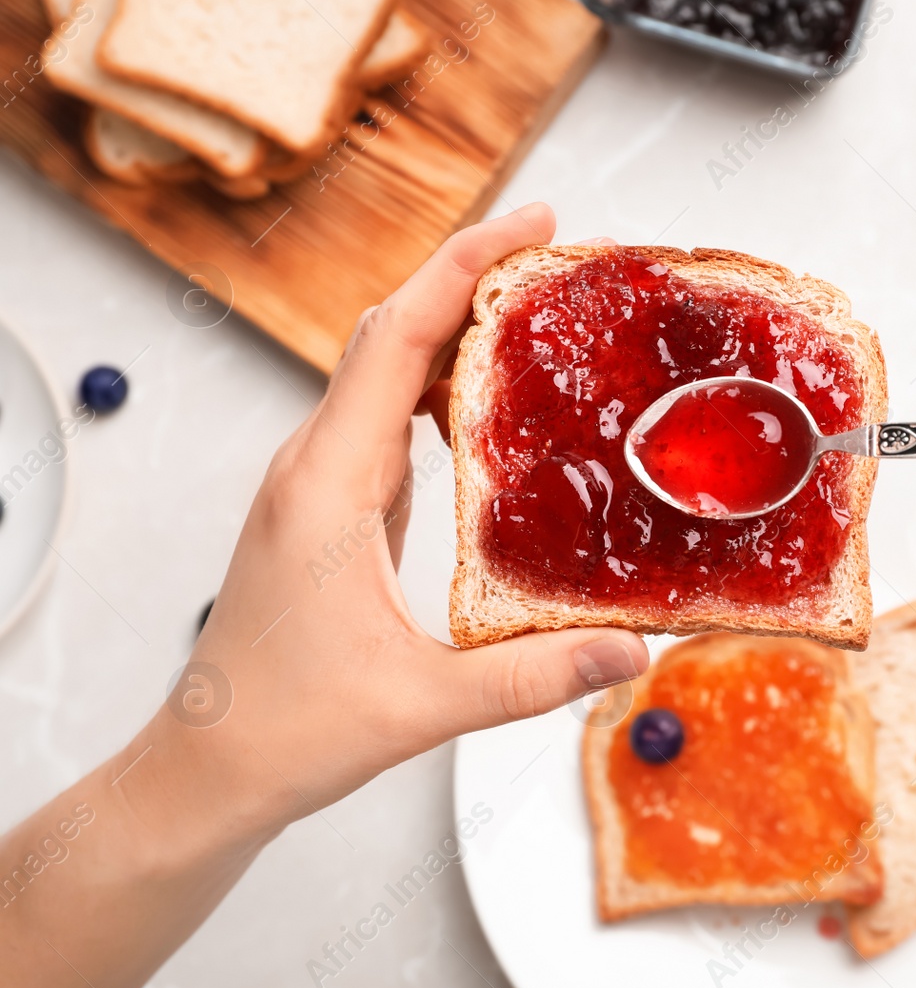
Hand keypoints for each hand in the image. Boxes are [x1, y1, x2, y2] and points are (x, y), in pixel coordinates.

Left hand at [184, 204, 645, 823]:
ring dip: (456, 330)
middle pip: (391, 331)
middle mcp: (315, 464)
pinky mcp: (330, 506)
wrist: (210, 766)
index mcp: (328, 485)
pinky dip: (441, 388)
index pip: (395, 339)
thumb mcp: (422, 705)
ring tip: (540, 315)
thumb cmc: (289, 728)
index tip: (535, 222)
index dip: (464, 266)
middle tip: (560, 257)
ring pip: (385, 369)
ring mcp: (318, 481)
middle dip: (472, 278)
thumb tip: (632, 649)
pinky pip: (387, 417)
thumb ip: (531, 679)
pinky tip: (494, 407)